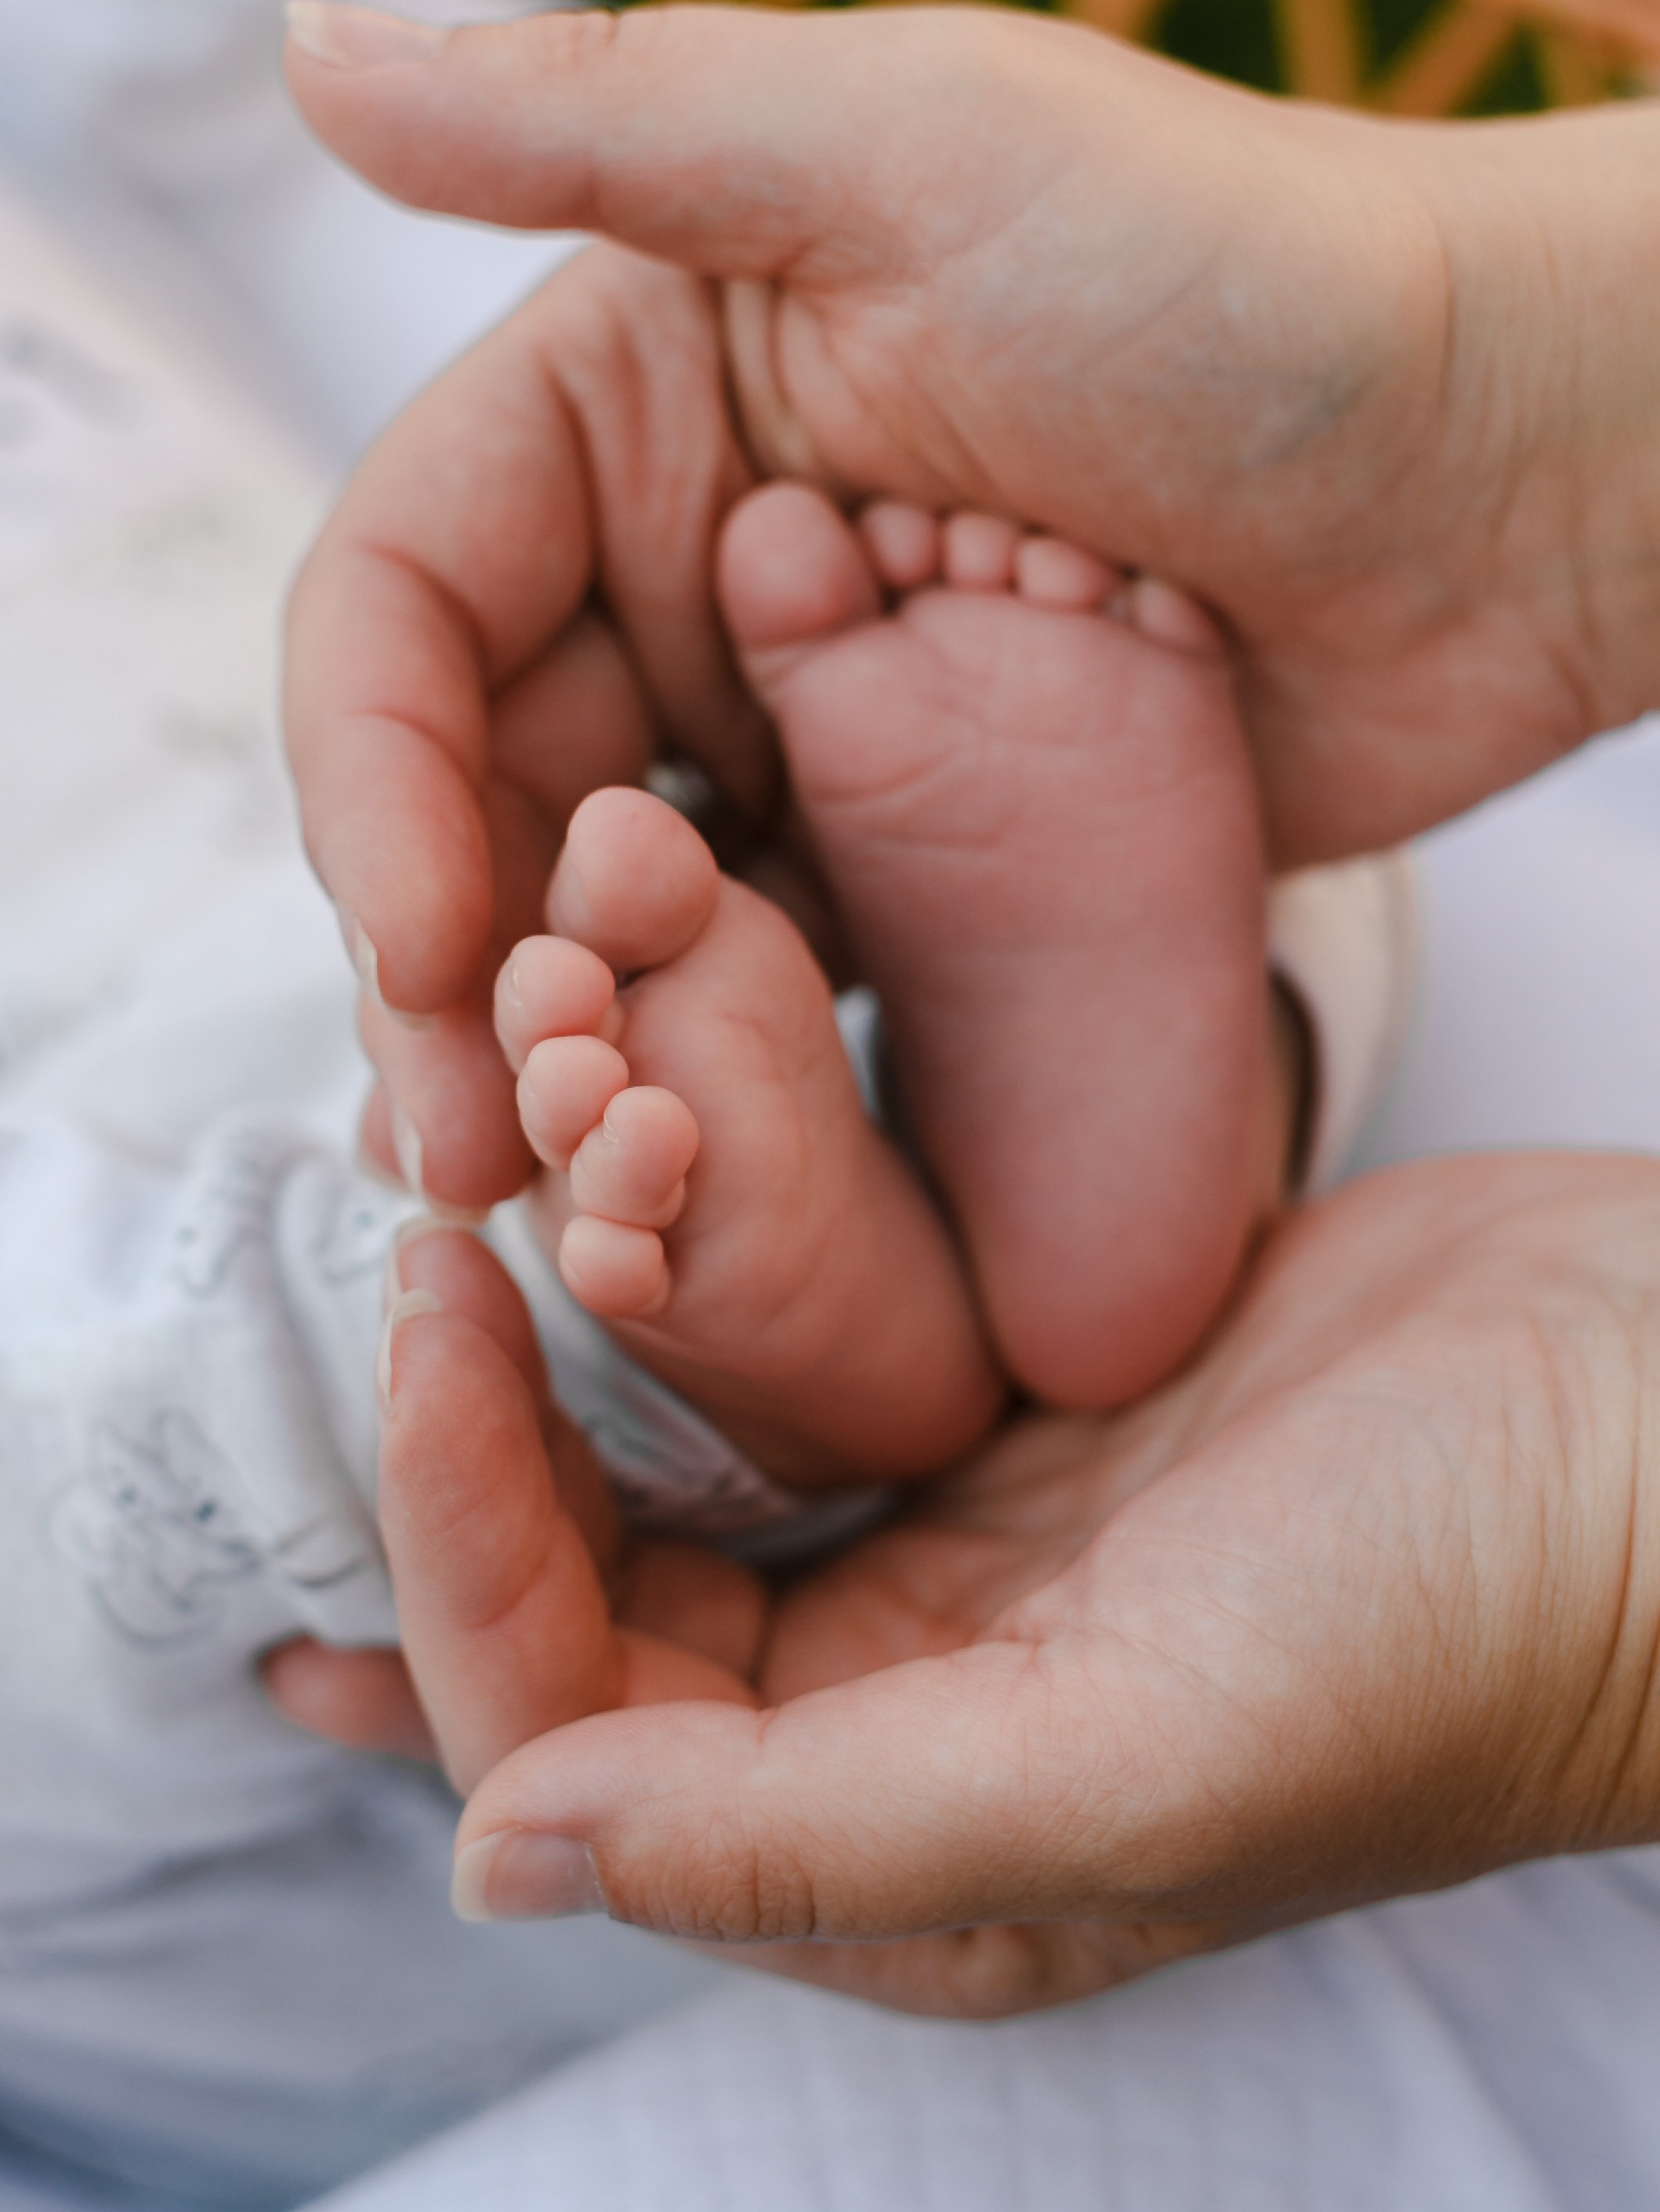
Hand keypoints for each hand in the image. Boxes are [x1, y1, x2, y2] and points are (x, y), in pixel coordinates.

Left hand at [275, 1153, 1659, 2016]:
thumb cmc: (1448, 1635)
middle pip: (596, 1598)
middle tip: (408, 1255)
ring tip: (458, 1216)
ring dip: (569, 1357)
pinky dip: (698, 1279)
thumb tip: (492, 1854)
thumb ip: (803, 1835)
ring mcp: (958, 1548)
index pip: (576, 1729)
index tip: (425, 1333)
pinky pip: (800, 1352)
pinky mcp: (1016, 1409)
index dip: (458, 1552)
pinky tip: (620, 1187)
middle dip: (474, 1449)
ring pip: (684, 1465)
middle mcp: (898, 1711)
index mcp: (898, 1845)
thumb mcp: (1134, 1769)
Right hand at [282, 0, 1659, 1208]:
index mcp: (642, 391)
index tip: (425, 944)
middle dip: (448, 961)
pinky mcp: (912, 842)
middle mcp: (693, 556)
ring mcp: (804, 714)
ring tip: (546, 1189)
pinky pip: (756, 971)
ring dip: (554, 1045)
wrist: (1511, 464)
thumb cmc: (1244, 277)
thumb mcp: (912, 154)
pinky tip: (659, 1181)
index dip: (376, 773)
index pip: (413, 592)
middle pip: (483, 781)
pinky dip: (693, 1068)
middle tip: (469, 1140)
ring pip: (599, 902)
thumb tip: (312, 51)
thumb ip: (601, 124)